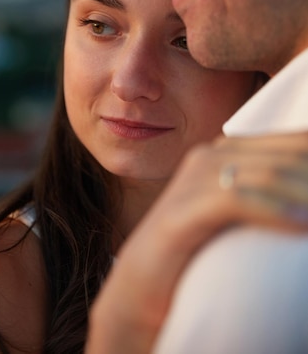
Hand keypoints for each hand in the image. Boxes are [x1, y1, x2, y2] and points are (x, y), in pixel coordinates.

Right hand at [85, 131, 307, 353]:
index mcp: (229, 151)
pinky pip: (236, 200)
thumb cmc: (198, 253)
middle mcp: (212, 154)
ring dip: (306, 192)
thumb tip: (306, 195)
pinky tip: (302, 225)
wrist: (140, 290)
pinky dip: (275, 211)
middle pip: (288, 154)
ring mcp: (194, 179)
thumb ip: (270, 195)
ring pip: (268, 173)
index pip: (294, 141)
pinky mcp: (181, 211)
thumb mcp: (241, 216)